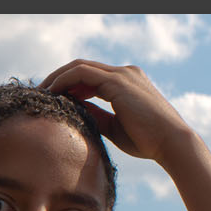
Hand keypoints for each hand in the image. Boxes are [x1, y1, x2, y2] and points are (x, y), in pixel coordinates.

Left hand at [39, 59, 195, 168]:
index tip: (51, 99)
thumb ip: (96, 116)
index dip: (68, 85)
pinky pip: (82, 73)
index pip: (90, 76)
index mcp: (126, 82)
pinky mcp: (118, 81)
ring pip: (79, 67)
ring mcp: (122, 74)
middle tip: (39, 93)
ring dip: (57, 78)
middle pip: (81, 67)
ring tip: (41, 94)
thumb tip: (75, 113)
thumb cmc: (148, 141)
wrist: (172, 143)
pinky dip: (64, 81)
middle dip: (58, 78)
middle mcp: (125, 73)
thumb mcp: (115, 127)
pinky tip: (53, 94)